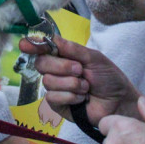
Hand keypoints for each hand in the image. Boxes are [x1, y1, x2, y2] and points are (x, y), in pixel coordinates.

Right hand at [19, 35, 141, 124]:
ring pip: (48, 81)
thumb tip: (48, 38)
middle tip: (79, 70)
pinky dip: (69, 96)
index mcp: (64, 56)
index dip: (32, 45)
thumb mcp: (93, 57)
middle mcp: (57, 71)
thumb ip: (71, 48)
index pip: (43, 48)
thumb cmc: (109, 77)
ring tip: (86, 87)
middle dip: (61, 66)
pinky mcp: (58, 105)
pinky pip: (52, 97)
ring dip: (70, 84)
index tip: (25, 44)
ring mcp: (56, 88)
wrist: (119, 101)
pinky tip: (81, 98)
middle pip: (41, 63)